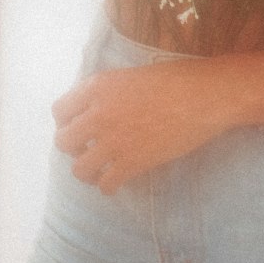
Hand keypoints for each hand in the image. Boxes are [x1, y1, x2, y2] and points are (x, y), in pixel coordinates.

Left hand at [51, 59, 235, 194]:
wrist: (203, 97)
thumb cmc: (175, 79)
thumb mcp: (131, 75)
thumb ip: (108, 92)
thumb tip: (96, 109)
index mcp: (97, 87)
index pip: (59, 110)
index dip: (67, 121)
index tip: (79, 128)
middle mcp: (98, 114)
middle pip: (63, 142)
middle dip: (74, 147)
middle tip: (90, 149)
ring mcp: (113, 141)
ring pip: (79, 169)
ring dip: (88, 171)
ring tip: (101, 169)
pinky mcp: (132, 163)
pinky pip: (106, 184)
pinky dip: (108, 187)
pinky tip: (117, 182)